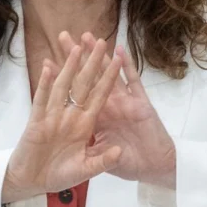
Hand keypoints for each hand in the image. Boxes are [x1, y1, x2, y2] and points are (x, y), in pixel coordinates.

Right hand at [2, 37, 124, 202]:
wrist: (32, 183)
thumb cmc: (58, 176)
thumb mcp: (85, 170)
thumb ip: (102, 161)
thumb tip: (119, 151)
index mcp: (85, 125)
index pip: (100, 96)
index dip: (108, 77)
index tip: (117, 58)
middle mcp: (70, 116)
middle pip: (83, 84)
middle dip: (91, 62)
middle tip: (99, 40)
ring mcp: (53, 117)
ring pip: (62, 87)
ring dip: (68, 67)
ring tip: (76, 47)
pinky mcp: (37, 122)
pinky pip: (42, 101)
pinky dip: (44, 85)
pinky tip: (47, 68)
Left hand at [61, 32, 176, 188]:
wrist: (157, 170)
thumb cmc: (133, 164)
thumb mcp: (100, 159)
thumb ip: (86, 147)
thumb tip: (66, 139)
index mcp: (97, 118)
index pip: (75, 93)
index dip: (63, 78)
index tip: (49, 61)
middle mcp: (109, 106)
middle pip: (88, 77)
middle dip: (76, 57)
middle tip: (63, 36)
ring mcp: (126, 103)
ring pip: (109, 74)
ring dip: (99, 56)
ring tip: (87, 36)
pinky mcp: (142, 105)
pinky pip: (134, 83)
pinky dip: (128, 67)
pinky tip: (119, 51)